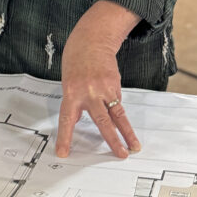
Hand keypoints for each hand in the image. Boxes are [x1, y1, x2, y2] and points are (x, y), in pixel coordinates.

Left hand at [56, 18, 140, 159]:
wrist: (91, 41)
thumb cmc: (76, 62)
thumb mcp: (68, 83)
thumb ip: (75, 102)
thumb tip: (83, 121)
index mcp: (71, 94)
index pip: (66, 120)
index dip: (65, 138)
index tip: (63, 153)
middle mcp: (88, 93)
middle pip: (101, 122)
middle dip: (112, 141)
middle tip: (120, 155)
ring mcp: (103, 89)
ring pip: (116, 116)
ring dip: (126, 133)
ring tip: (133, 147)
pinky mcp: (114, 85)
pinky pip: (117, 103)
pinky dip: (118, 113)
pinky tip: (121, 119)